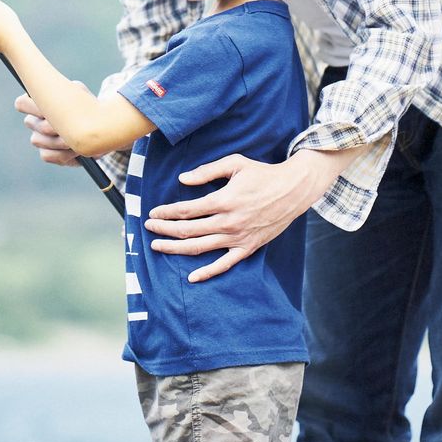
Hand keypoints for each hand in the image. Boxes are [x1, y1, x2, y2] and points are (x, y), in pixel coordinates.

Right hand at [14, 91, 82, 167]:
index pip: (22, 103)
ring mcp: (39, 139)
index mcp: (38, 104)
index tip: (50, 108)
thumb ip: (66, 89)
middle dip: (51, 123)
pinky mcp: (47, 155)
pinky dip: (64, 154)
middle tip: (68, 125)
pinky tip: (77, 151)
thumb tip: (54, 94)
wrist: (99, 129)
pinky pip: (47, 155)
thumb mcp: (80, 93)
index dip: (32, 105)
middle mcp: (34, 122)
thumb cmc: (86, 107)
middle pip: (30, 122)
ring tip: (78, 138)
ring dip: (59, 140)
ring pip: (37, 139)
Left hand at [142, 151, 335, 282]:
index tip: (153, 213)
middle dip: (164, 230)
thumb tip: (182, 180)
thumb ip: (207, 172)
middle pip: (188, 230)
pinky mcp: (248, 248)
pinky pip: (225, 264)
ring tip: (158, 246)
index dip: (166, 212)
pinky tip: (192, 278)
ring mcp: (238, 238)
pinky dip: (208, 272)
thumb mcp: (235, 164)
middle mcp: (228, 222)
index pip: (186, 210)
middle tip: (148, 228)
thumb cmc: (263, 174)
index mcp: (223, 200)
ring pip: (200, 248)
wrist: (293, 190)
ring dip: (176, 248)